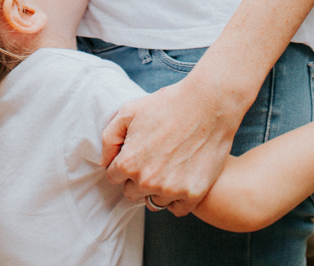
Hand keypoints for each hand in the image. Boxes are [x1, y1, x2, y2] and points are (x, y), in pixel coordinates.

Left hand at [101, 78, 239, 215]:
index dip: (125, 163)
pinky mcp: (194, 193)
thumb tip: (105, 162)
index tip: (138, 153)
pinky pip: (177, 209)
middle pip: (132, 193)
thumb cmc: (167, 104)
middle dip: (138, 179)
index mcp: (129, 163)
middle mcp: (148, 181)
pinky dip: (177, 199)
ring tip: (169, 167)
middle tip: (154, 159)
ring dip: (158, 189)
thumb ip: (109, 139)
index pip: (114, 177)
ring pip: (154, 202)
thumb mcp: (128, 111)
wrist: (208, 104)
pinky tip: (181, 179)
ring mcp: (172, 189)